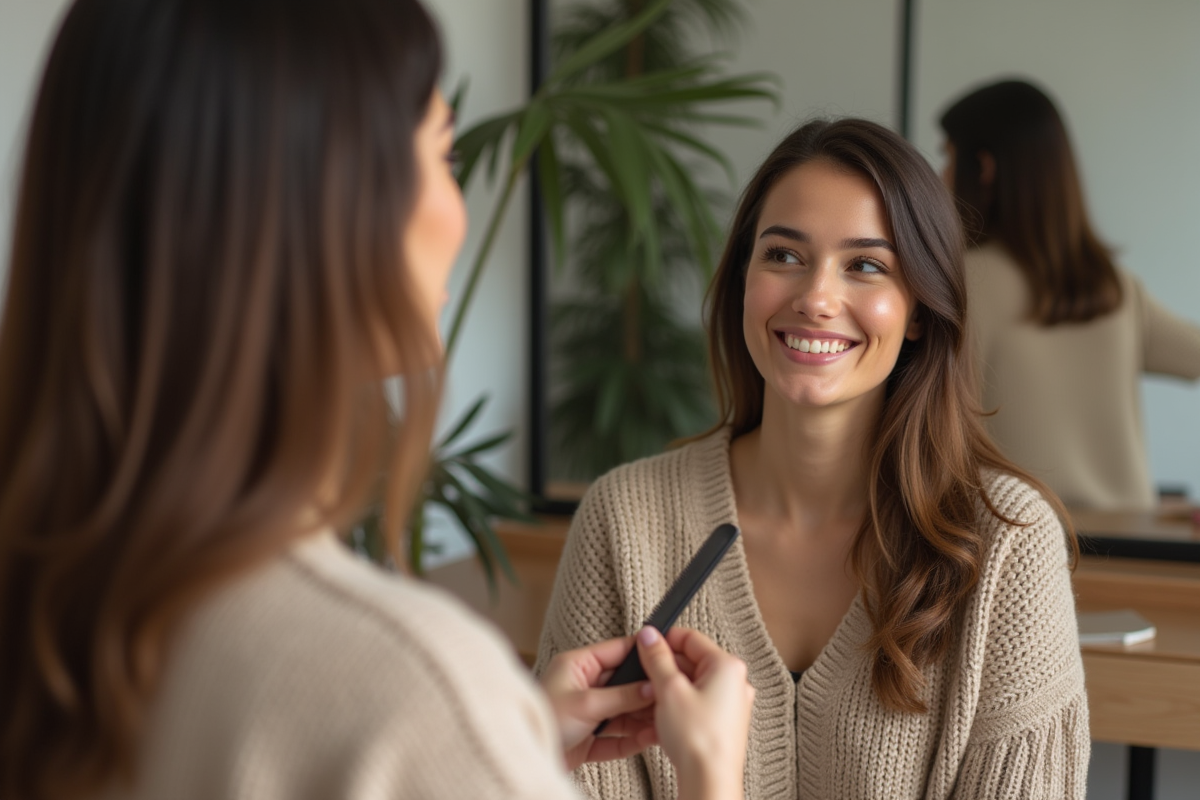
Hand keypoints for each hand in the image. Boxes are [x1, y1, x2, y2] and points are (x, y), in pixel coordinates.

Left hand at [539, 636, 657, 769]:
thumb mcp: (586, 704)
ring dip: (642, 719)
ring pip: (623, 712)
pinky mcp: (588, 738)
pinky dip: (632, 739)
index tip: (665, 654)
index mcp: (577, 666)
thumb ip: (622, 696)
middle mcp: (583, 686)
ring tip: (664, 722)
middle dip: (646, 693)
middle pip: (624, 684)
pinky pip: (617, 736)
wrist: (526, 755)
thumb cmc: (543, 721)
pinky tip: (649, 739)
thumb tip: (652, 687)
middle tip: (670, 696)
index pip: (616, 651)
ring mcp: (587, 713)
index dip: (641, 653)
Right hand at [636, 626, 753, 799]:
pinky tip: (663, 715)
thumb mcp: (669, 689)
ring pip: (692, 683)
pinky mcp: (722, 722)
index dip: (664, 639)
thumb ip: (657, 658)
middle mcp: (735, 682)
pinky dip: (678, 704)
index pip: (691, 638)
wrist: (709, 781)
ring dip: (669, 687)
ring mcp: (730, 704)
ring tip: (652, 699)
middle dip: (665, 666)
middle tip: (643, 674)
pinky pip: (696, 702)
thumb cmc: (699, 740)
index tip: (645, 644)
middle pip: (692, 660)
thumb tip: (649, 636)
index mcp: (728, 666)